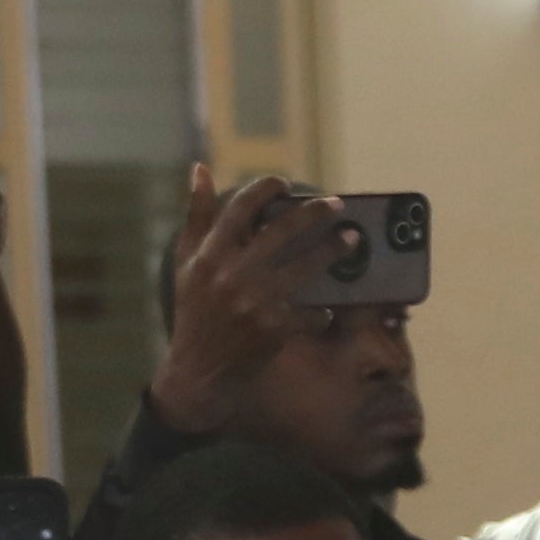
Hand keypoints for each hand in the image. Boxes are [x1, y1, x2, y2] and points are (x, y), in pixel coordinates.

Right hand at [143, 166, 351, 439]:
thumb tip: (201, 169)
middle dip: (315, 213)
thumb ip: (197, 215)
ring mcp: (255, 302)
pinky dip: (322, 311)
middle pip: (282, 231)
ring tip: (353, 240)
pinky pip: (311, 314)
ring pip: (305, 267)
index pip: (242, 207)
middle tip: (337, 204)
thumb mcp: (186, 261)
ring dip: (333, 251)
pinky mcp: (274, 330)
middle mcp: (232, 274)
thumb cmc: (194, 310)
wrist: (199, 370)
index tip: (284, 183)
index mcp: (210, 254)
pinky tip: (329, 307)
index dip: (265, 188)